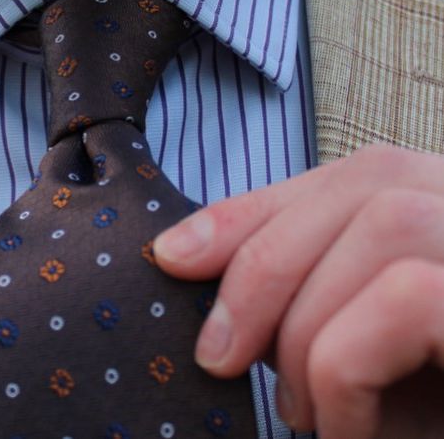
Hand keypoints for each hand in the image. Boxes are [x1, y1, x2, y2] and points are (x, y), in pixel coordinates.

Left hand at [154, 145, 443, 438]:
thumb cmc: (435, 414)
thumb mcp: (363, 344)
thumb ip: (306, 288)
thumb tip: (185, 254)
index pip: (346, 176)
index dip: (253, 208)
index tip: (172, 256)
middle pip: (363, 185)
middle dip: (263, 266)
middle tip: (216, 357)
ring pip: (385, 228)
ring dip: (310, 326)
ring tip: (302, 416)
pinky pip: (409, 299)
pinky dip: (349, 366)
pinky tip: (346, 434)